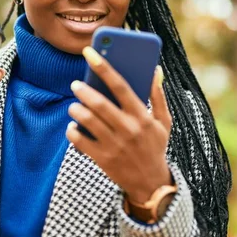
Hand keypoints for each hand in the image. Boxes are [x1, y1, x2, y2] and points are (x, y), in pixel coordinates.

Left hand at [66, 46, 172, 205]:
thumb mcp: (164, 121)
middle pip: (99, 103)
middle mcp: (128, 129)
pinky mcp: (102, 159)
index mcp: (142, 116)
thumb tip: (156, 69)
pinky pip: (79, 140)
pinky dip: (72, 130)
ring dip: (76, 109)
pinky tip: (75, 126)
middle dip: (83, 90)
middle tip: (76, 84)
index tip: (90, 53)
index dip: (104, 67)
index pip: (121, 86)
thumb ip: (158, 95)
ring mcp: (114, 145)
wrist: (150, 183)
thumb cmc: (155, 146)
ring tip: (75, 106)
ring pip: (87, 120)